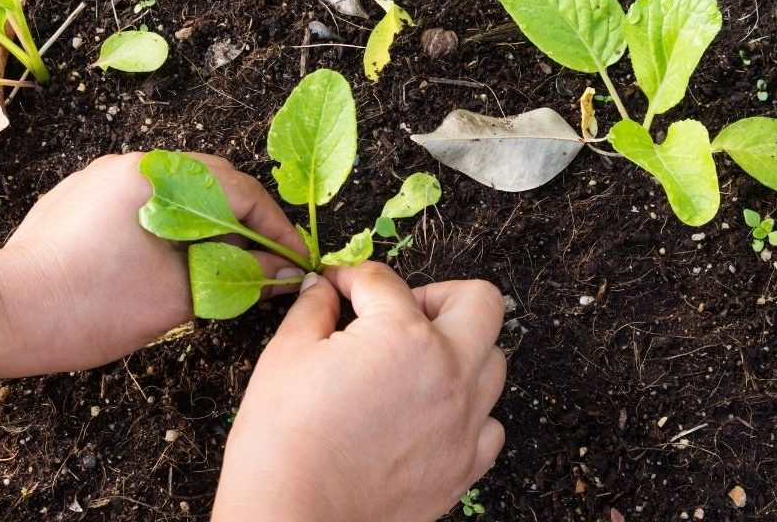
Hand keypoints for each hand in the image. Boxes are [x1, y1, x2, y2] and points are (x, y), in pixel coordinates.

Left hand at [0, 152, 303, 381]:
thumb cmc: (91, 305)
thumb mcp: (179, 295)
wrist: (3, 316)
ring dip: (207, 225)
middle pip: (209, 183)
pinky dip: (171, 228)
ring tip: (225, 264)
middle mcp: (129, 164)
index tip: (294, 259)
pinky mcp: (78, 200)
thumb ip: (240, 276)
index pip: (239, 189)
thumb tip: (284, 272)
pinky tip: (175, 262)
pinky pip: (141, 204)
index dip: (274, 226)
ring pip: (175, 195)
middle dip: (244, 222)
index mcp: (156, 175)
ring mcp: (99, 179)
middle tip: (267, 261)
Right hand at [212, 262, 506, 521]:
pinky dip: (468, 411)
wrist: (292, 517)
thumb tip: (324, 289)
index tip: (337, 287)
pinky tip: (429, 412)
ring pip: (493, 362)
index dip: (351, 277)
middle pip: (480, 303)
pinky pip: (490, 423)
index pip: (385, 281)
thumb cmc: (283, 440)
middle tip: (401, 310)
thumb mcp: (287, 354)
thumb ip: (314, 309)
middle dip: (438, 294)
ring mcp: (465, 422)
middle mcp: (449, 372)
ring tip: (415, 362)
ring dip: (460, 350)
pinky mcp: (465, 465)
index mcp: (403, 335)